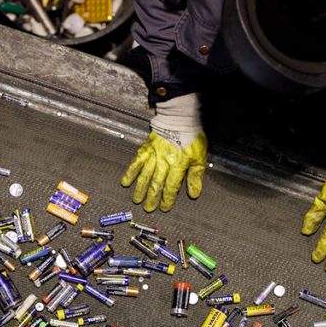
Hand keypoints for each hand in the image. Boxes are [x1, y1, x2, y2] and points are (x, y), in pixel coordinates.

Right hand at [121, 94, 205, 211]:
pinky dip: (130, 172)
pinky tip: (126, 181)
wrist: (179, 118)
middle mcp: (164, 162)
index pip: (171, 186)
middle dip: (152, 198)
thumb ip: (195, 176)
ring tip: (137, 200)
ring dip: (140, 189)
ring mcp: (153, 156)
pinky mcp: (146, 149)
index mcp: (178, 165)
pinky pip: (136, 162)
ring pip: (145, 176)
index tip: (164, 208)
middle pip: (156, 184)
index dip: (167, 199)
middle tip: (148, 209)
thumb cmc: (191, 136)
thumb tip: (193, 194)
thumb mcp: (199, 157)